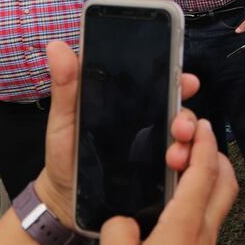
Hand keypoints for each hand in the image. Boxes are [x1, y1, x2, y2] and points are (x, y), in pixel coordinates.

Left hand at [33, 41, 202, 227]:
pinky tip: (178, 170)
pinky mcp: (157, 174)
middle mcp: (148, 122)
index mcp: (128, 103)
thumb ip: (66, 85)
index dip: (178, 78)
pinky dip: (185, 166)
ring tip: (175, 155)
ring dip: (187, 143)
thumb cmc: (65, 153)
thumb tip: (57, 46)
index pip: (160, 85)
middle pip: (178, 111)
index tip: (188, 81)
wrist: (64, 198)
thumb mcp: (64, 118)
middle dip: (186, 116)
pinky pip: (180, 166)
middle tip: (180, 126)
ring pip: (184, 139)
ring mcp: (154, 148)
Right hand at [98, 119, 237, 244]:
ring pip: (219, 202)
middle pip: (225, 183)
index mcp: (185, 227)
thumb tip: (126, 221)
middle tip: (192, 144)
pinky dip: (198, 201)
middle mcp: (204, 235)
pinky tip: (173, 205)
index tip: (200, 124)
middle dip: (214, 155)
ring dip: (208, 178)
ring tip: (180, 170)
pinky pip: (207, 220)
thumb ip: (118, 228)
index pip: (204, 172)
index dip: (204, 142)